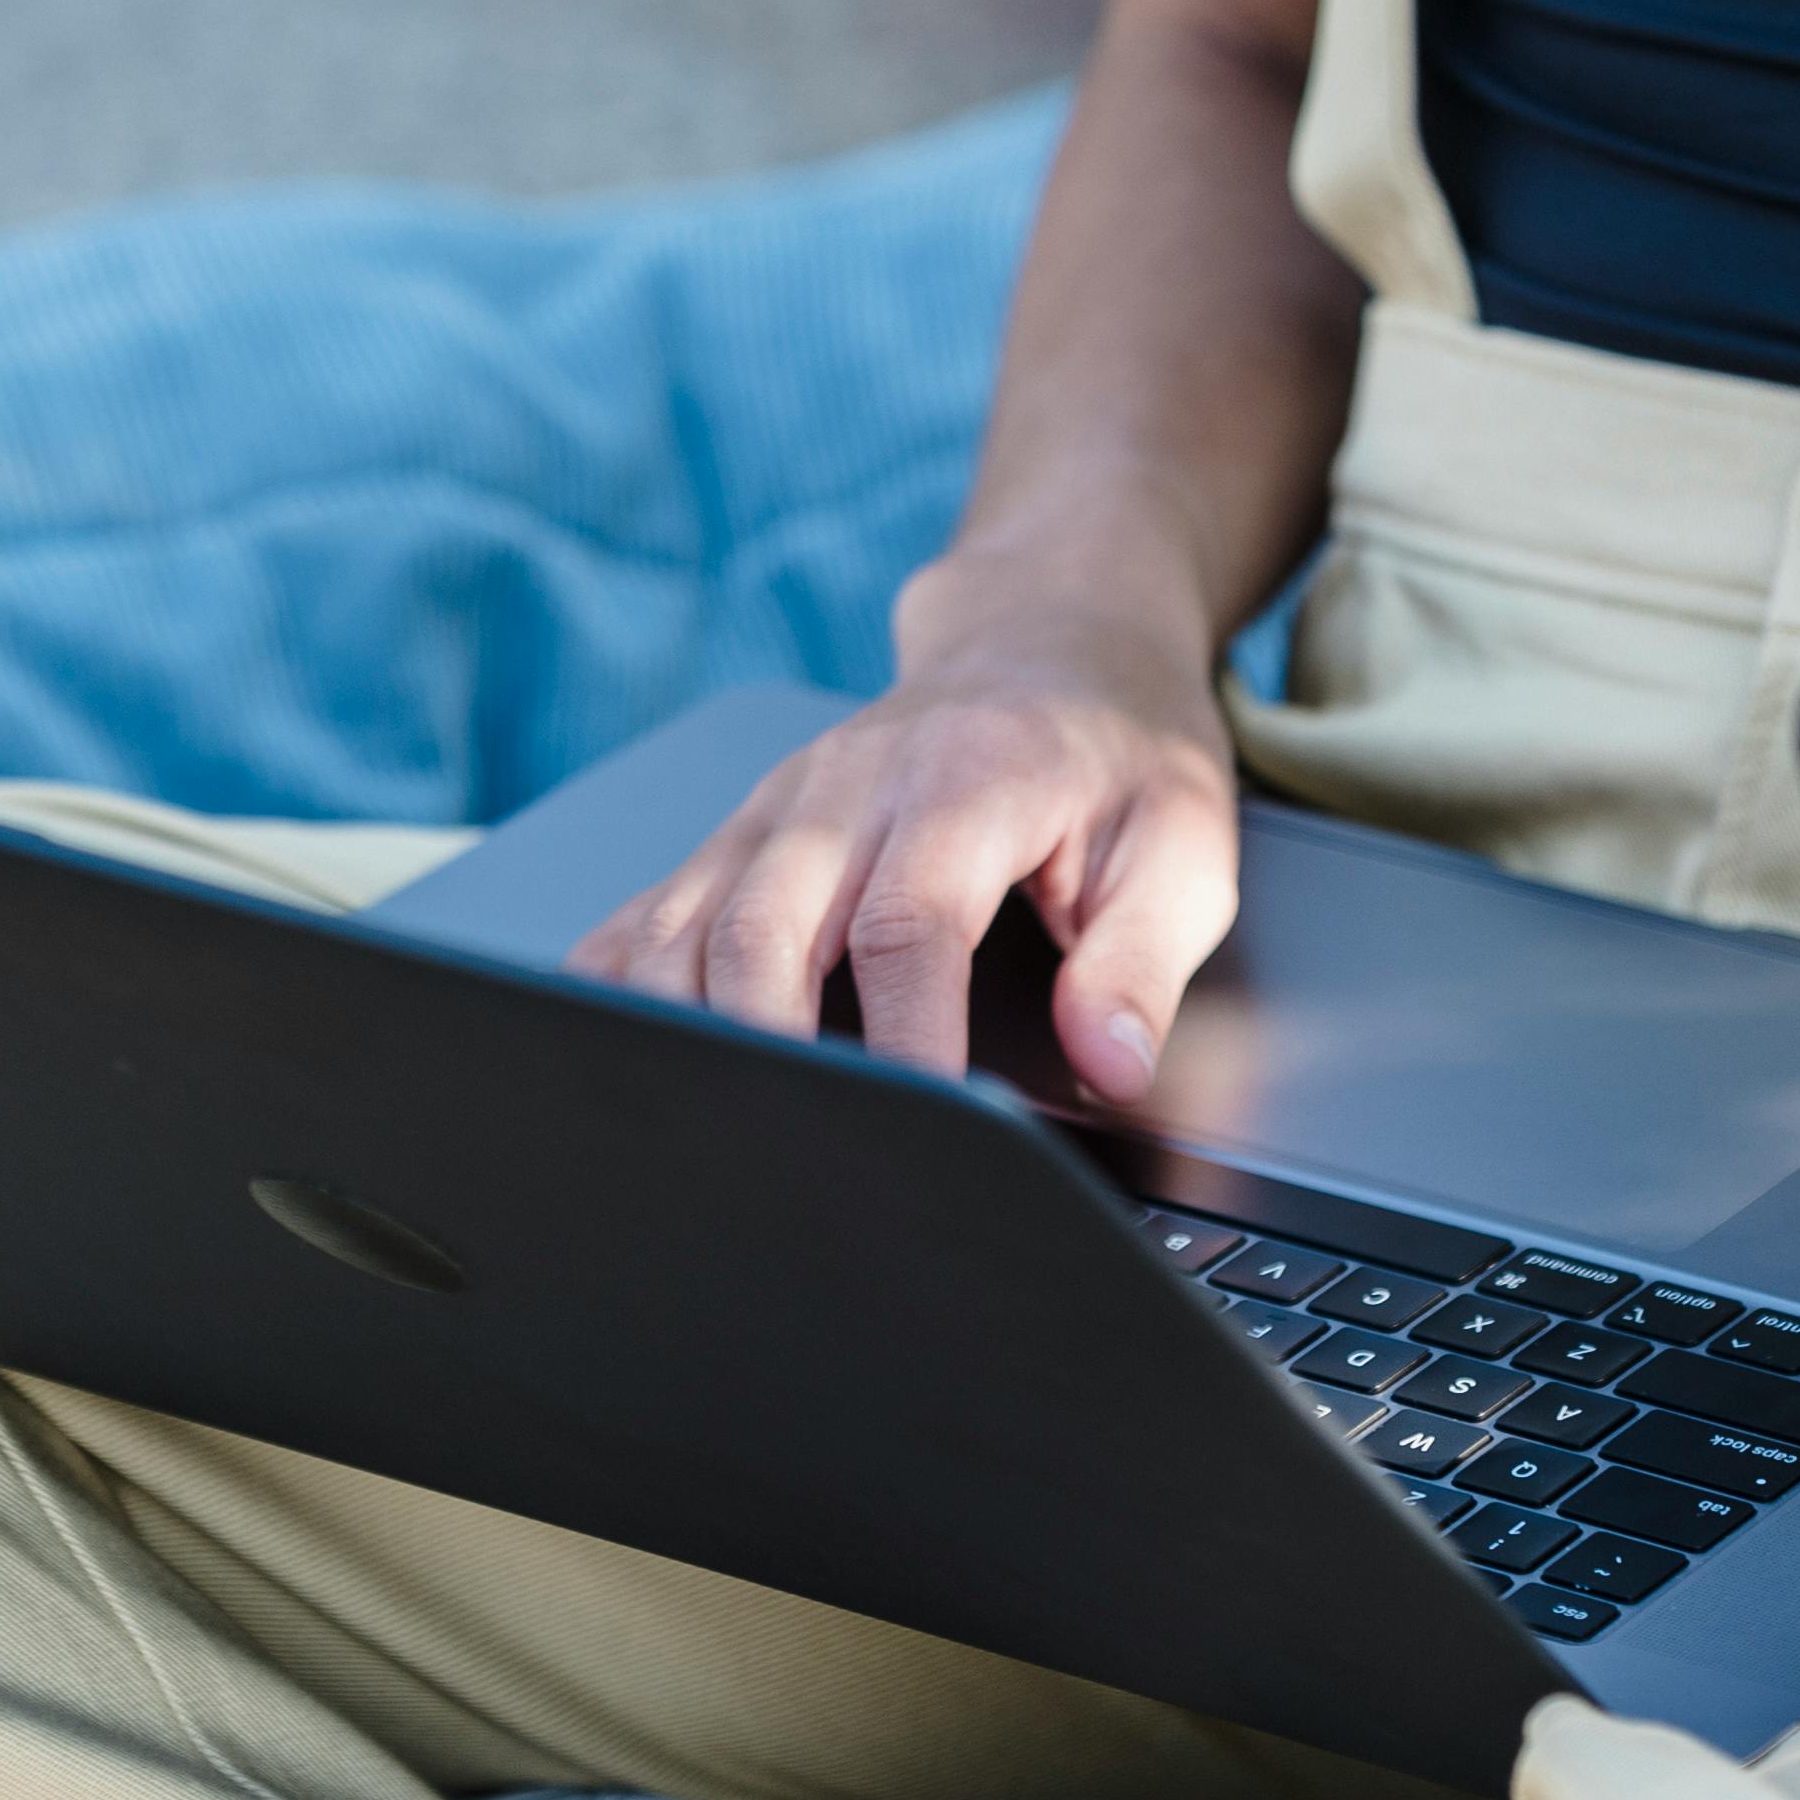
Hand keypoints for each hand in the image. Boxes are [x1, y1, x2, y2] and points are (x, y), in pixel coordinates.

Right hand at [574, 583, 1238, 1100]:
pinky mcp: (740, 833)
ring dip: (680, 1035)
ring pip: (683, 924)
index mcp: (966, 780)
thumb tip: (1107, 1062)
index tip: (921, 1140)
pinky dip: (617, 990)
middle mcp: (849, 786)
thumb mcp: (1183, 842)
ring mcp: (779, 806)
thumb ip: (1142, 959)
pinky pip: (647, 911)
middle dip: (764, 1055)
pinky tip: (616, 1062)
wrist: (1048, 639)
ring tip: (707, 1138)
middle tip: (791, 1161)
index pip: (909, 926)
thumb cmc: (1114, 751)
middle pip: (763, 927)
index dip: (905, 1046)